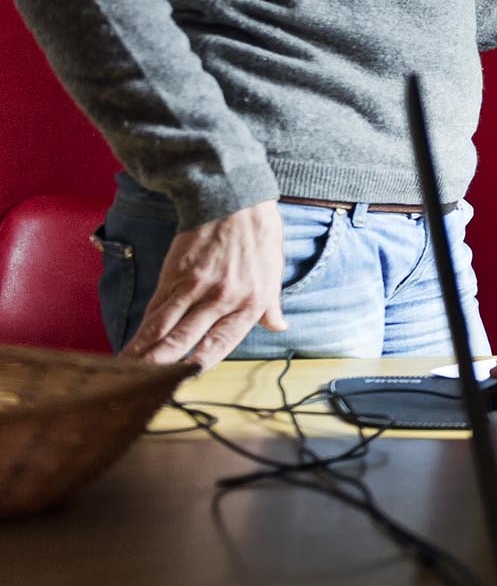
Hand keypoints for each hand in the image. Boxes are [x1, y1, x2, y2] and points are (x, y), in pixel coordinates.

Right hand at [122, 200, 283, 369]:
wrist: (234, 198)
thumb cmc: (258, 235)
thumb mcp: (274, 271)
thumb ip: (271, 304)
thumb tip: (279, 326)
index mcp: (250, 303)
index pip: (221, 345)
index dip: (199, 366)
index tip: (184, 381)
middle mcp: (222, 299)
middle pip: (184, 340)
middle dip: (161, 366)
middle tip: (143, 387)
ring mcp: (195, 287)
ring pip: (163, 327)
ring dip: (144, 352)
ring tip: (128, 372)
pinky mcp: (174, 273)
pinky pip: (156, 307)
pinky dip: (143, 328)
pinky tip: (132, 343)